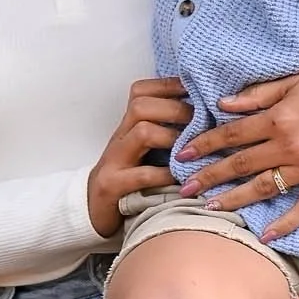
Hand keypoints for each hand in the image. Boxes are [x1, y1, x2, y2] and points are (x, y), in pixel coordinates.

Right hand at [87, 77, 190, 237]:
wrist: (92, 211)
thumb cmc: (128, 180)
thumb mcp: (143, 153)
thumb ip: (164, 134)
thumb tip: (205, 118)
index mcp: (127, 127)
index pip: (141, 92)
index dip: (169, 86)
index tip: (197, 90)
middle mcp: (119, 139)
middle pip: (141, 106)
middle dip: (175, 109)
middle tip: (201, 121)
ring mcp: (114, 162)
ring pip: (142, 132)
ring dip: (172, 136)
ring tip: (191, 148)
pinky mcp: (113, 186)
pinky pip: (142, 175)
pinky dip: (165, 174)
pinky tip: (181, 179)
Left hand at [178, 69, 298, 236]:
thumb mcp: (295, 82)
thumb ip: (258, 95)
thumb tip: (223, 104)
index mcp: (279, 118)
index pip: (232, 134)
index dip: (205, 145)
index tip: (182, 155)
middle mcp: (289, 145)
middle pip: (240, 164)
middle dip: (209, 177)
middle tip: (183, 189)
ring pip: (263, 188)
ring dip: (234, 200)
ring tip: (210, 209)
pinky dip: (286, 223)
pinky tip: (266, 236)